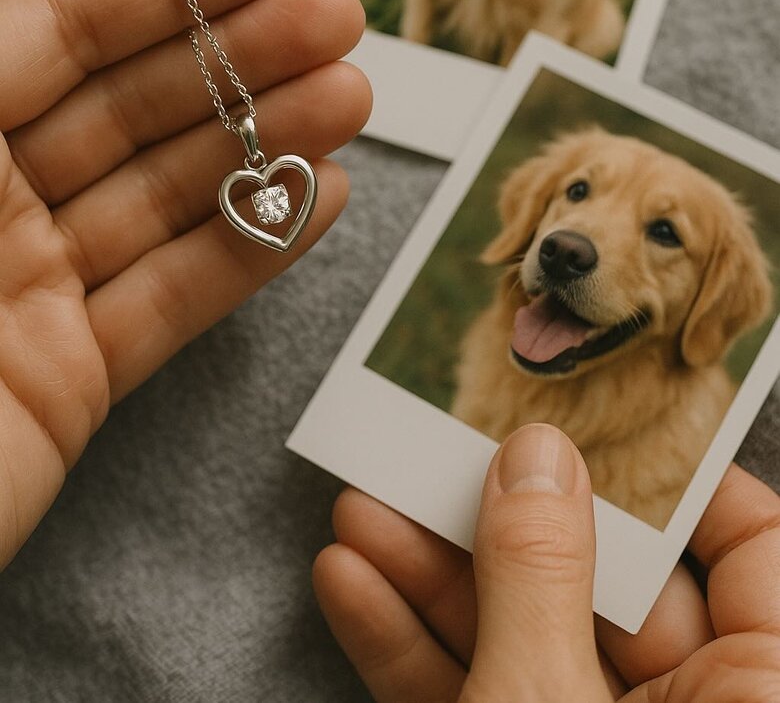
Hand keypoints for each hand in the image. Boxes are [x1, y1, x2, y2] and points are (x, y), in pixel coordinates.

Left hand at [0, 0, 370, 568]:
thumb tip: (45, 19)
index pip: (61, 30)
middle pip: (130, 105)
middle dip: (242, 55)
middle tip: (341, 19)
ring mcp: (27, 294)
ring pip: (168, 198)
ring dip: (269, 145)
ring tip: (354, 96)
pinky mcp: (69, 382)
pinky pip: (175, 301)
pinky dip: (254, 250)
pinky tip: (321, 198)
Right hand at [314, 423, 779, 701]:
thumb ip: (542, 581)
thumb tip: (533, 458)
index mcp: (752, 695)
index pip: (750, 546)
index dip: (678, 477)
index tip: (596, 419)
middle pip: (603, 584)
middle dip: (500, 516)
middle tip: (438, 450)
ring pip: (521, 636)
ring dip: (430, 574)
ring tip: (364, 505)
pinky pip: (469, 693)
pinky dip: (407, 648)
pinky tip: (351, 583)